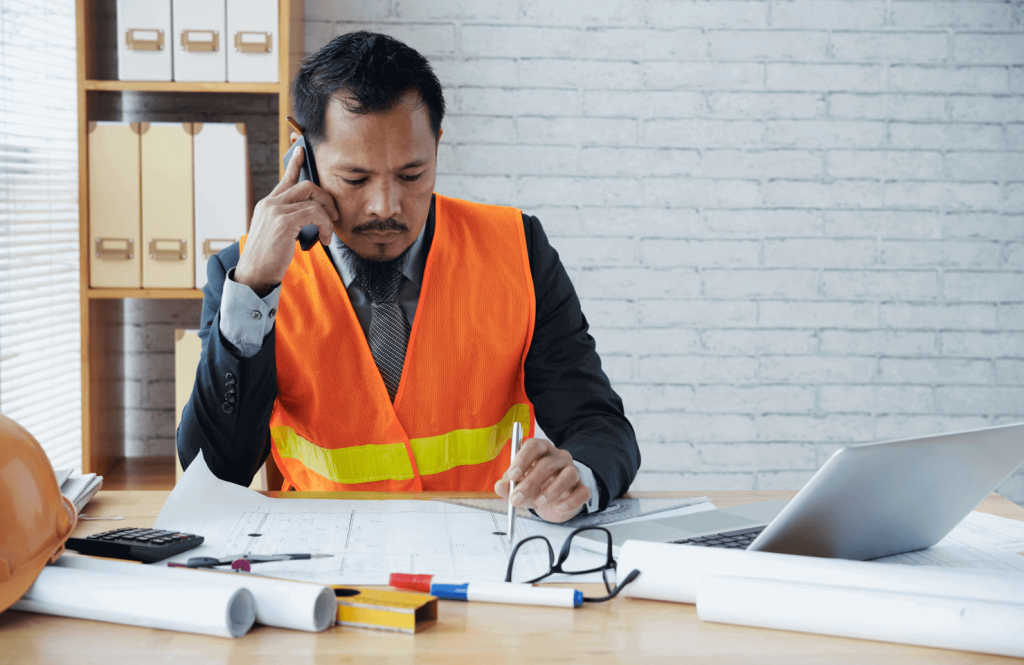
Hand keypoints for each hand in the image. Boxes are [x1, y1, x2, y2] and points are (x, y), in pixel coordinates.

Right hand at [234, 146, 337, 295]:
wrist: (254, 274)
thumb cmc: (267, 259)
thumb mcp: (276, 234)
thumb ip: (287, 220)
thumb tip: (308, 217)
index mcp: (267, 204)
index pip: (285, 179)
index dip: (294, 164)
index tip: (301, 151)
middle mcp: (270, 203)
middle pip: (306, 185)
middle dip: (326, 198)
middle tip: (333, 215)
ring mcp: (275, 210)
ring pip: (313, 199)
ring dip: (328, 216)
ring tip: (328, 233)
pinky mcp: (283, 221)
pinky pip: (315, 213)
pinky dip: (326, 226)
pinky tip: (325, 239)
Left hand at [494, 438, 590, 522]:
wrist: (554, 500)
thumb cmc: (535, 486)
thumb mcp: (519, 485)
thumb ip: (509, 485)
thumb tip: (500, 486)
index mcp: (541, 450)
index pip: (534, 446)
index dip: (522, 459)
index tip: (513, 476)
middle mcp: (559, 457)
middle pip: (548, 464)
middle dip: (530, 482)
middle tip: (517, 498)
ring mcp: (573, 471)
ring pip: (568, 475)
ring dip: (552, 490)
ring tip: (538, 503)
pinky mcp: (582, 488)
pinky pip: (582, 492)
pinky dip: (570, 501)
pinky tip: (558, 508)